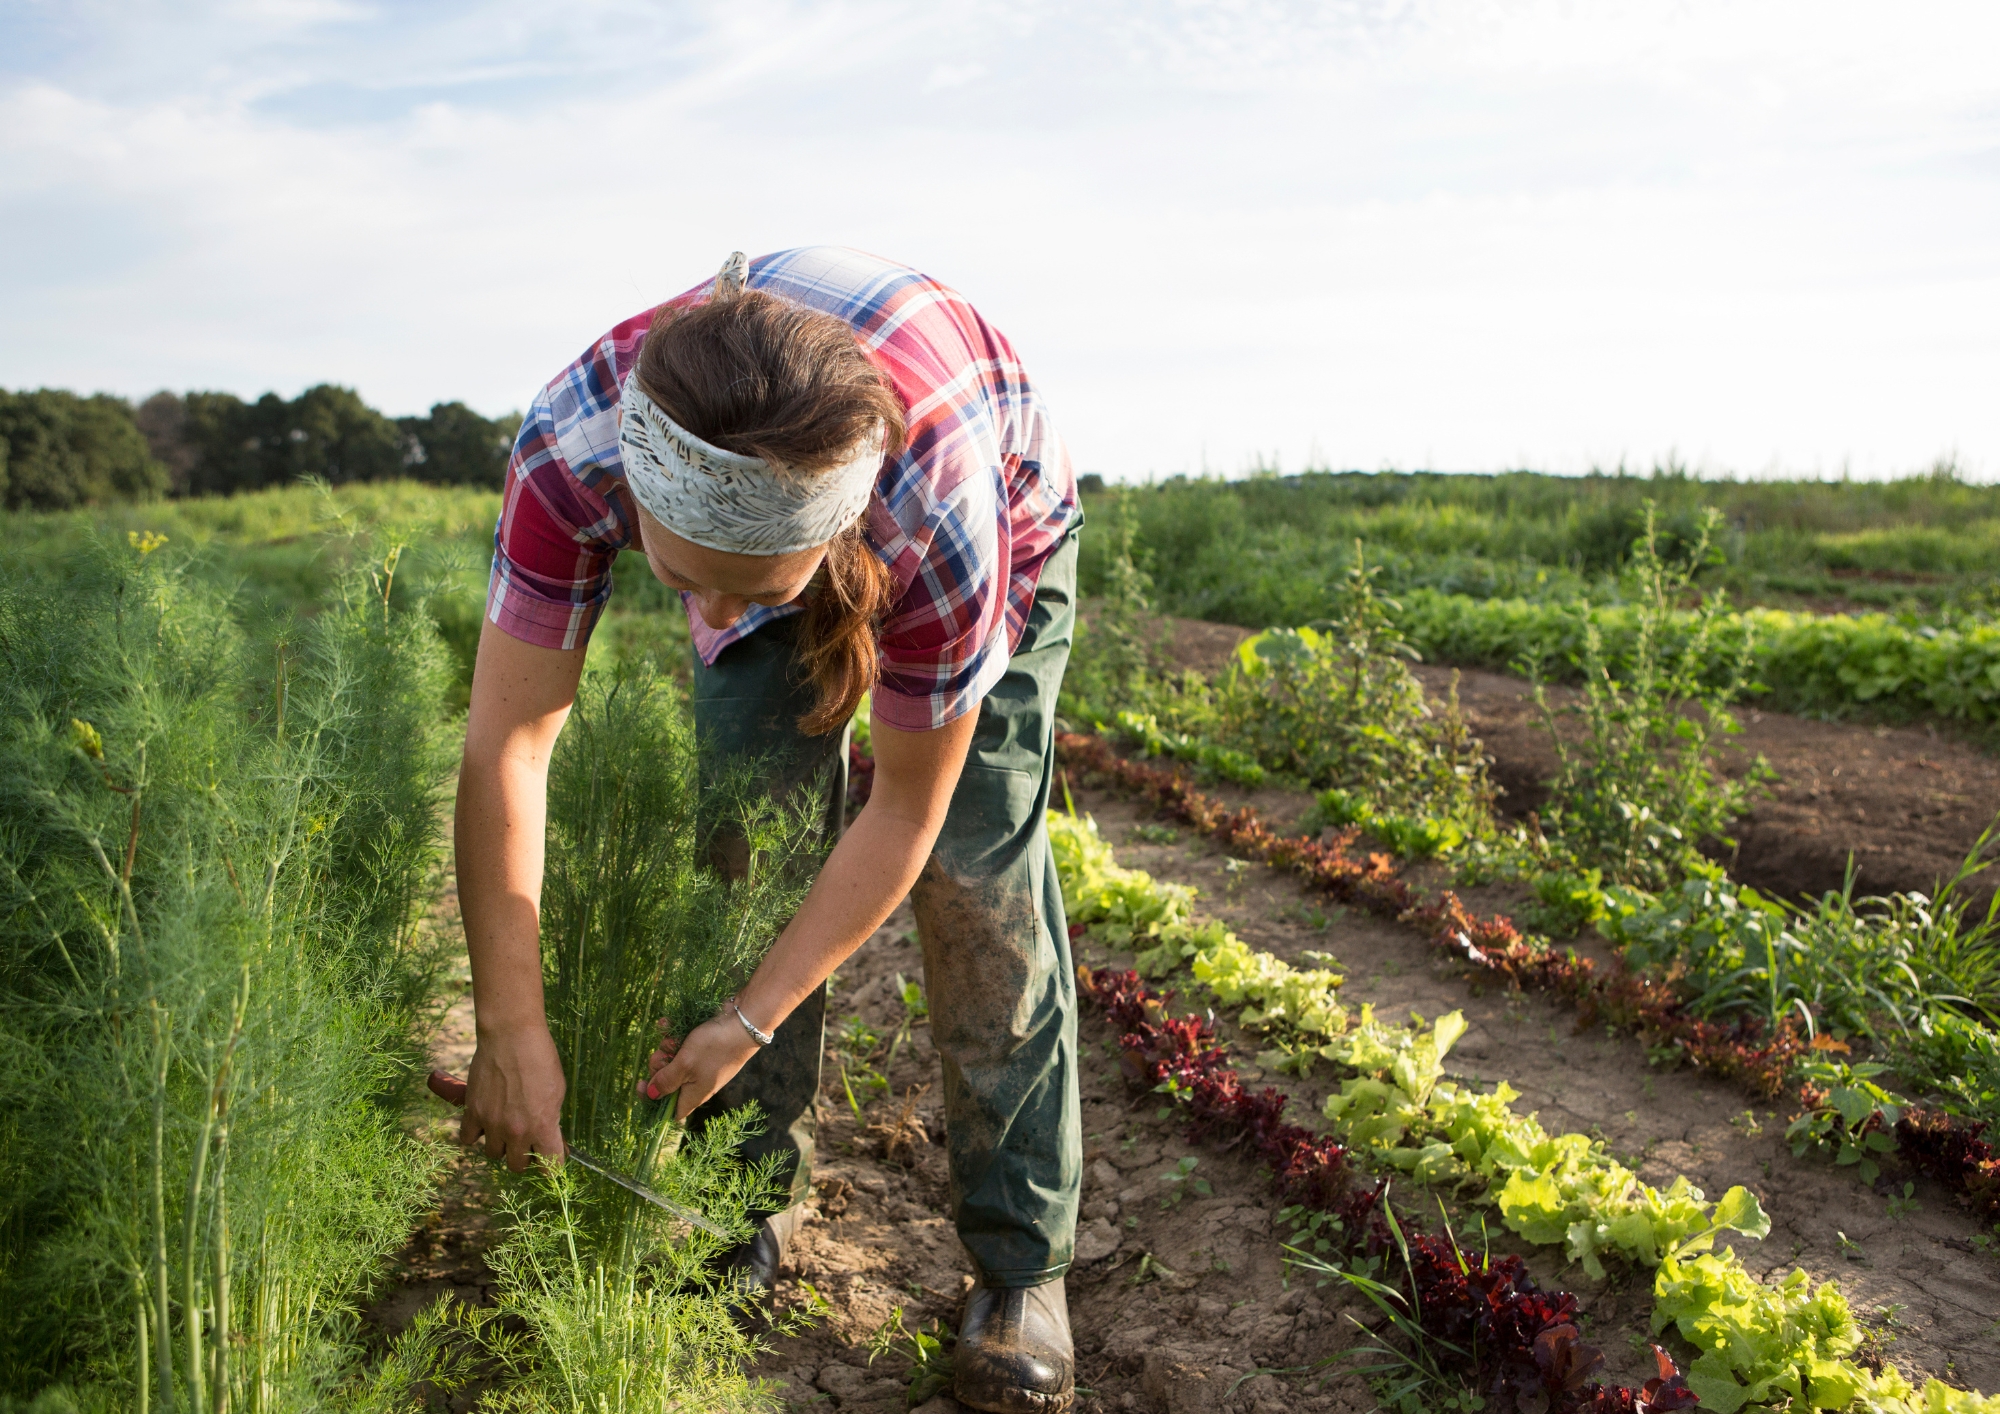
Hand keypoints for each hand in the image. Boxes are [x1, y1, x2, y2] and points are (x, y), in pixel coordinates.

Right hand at [462, 1023, 566, 1171]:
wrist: (511, 1036)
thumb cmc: (541, 1059)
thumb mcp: (558, 1091)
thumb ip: (551, 1119)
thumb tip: (549, 1136)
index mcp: (543, 1127)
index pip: (550, 1166)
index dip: (552, 1164)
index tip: (551, 1156)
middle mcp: (517, 1132)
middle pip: (517, 1166)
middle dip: (525, 1157)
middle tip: (528, 1143)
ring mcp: (492, 1124)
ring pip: (492, 1154)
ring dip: (500, 1145)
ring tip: (505, 1129)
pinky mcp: (472, 1112)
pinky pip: (467, 1139)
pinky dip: (475, 1134)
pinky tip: (483, 1123)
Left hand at [637, 1010, 760, 1122]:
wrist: (744, 1022)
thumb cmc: (714, 1047)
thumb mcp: (685, 1065)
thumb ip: (665, 1081)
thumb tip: (651, 1095)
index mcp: (693, 1094)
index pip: (670, 1110)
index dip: (653, 1100)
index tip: (641, 1083)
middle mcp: (697, 1082)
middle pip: (668, 1081)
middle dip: (658, 1066)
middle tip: (661, 1054)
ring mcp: (701, 1063)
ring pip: (673, 1060)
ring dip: (666, 1047)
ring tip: (670, 1038)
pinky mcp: (704, 1046)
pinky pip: (682, 1043)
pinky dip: (673, 1035)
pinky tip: (665, 1024)